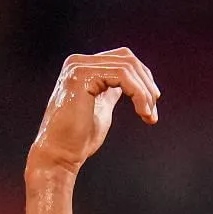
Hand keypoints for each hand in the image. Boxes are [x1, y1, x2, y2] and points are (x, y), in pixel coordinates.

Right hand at [28, 48, 160, 173]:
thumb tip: (130, 85)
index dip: (143, 79)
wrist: (60, 154)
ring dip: (145, 93)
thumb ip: (111, 92)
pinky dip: (138, 94)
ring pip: (127, 67)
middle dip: (147, 85)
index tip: (152, 104)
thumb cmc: (79, 138)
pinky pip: (122, 76)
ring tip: (149, 115)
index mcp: (83, 68)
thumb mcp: (101, 107)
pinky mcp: (82, 76)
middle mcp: (78, 62)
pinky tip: (142, 112)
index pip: (123, 59)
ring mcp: (78, 67)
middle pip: (127, 59)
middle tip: (152, 112)